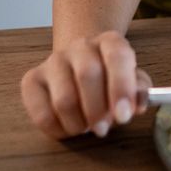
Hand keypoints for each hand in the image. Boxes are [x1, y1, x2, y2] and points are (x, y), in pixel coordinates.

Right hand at [20, 32, 151, 140]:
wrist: (80, 67)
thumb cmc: (110, 79)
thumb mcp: (133, 81)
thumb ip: (139, 91)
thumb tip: (137, 105)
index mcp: (109, 41)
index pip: (117, 56)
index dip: (121, 87)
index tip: (124, 115)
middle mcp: (80, 46)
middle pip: (87, 75)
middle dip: (98, 110)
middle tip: (103, 128)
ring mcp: (53, 61)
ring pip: (64, 99)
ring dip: (78, 123)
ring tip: (87, 127)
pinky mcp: (31, 80)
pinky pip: (41, 113)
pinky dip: (58, 129)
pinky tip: (69, 127)